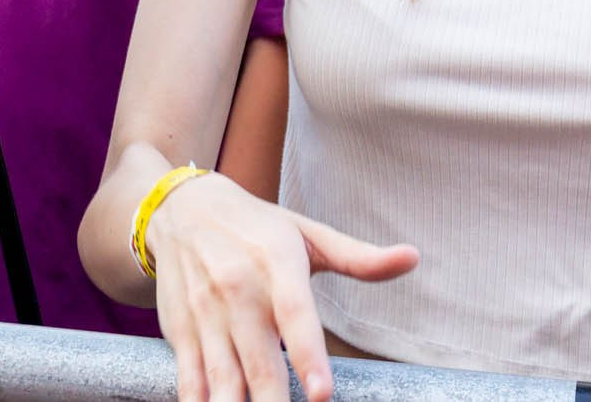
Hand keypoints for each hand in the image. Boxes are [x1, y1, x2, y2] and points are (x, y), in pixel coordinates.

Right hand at [142, 173, 416, 401]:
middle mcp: (236, 288)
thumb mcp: (305, 233)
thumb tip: (412, 257)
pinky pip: (190, 377)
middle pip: (258, 360)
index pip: (294, 313)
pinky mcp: (180, 329)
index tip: (321, 394)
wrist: (178, 208)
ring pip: (222, 376)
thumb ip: (358, 257)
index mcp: (274, 261)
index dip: (308, 356)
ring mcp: (205, 312)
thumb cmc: (255, 226)